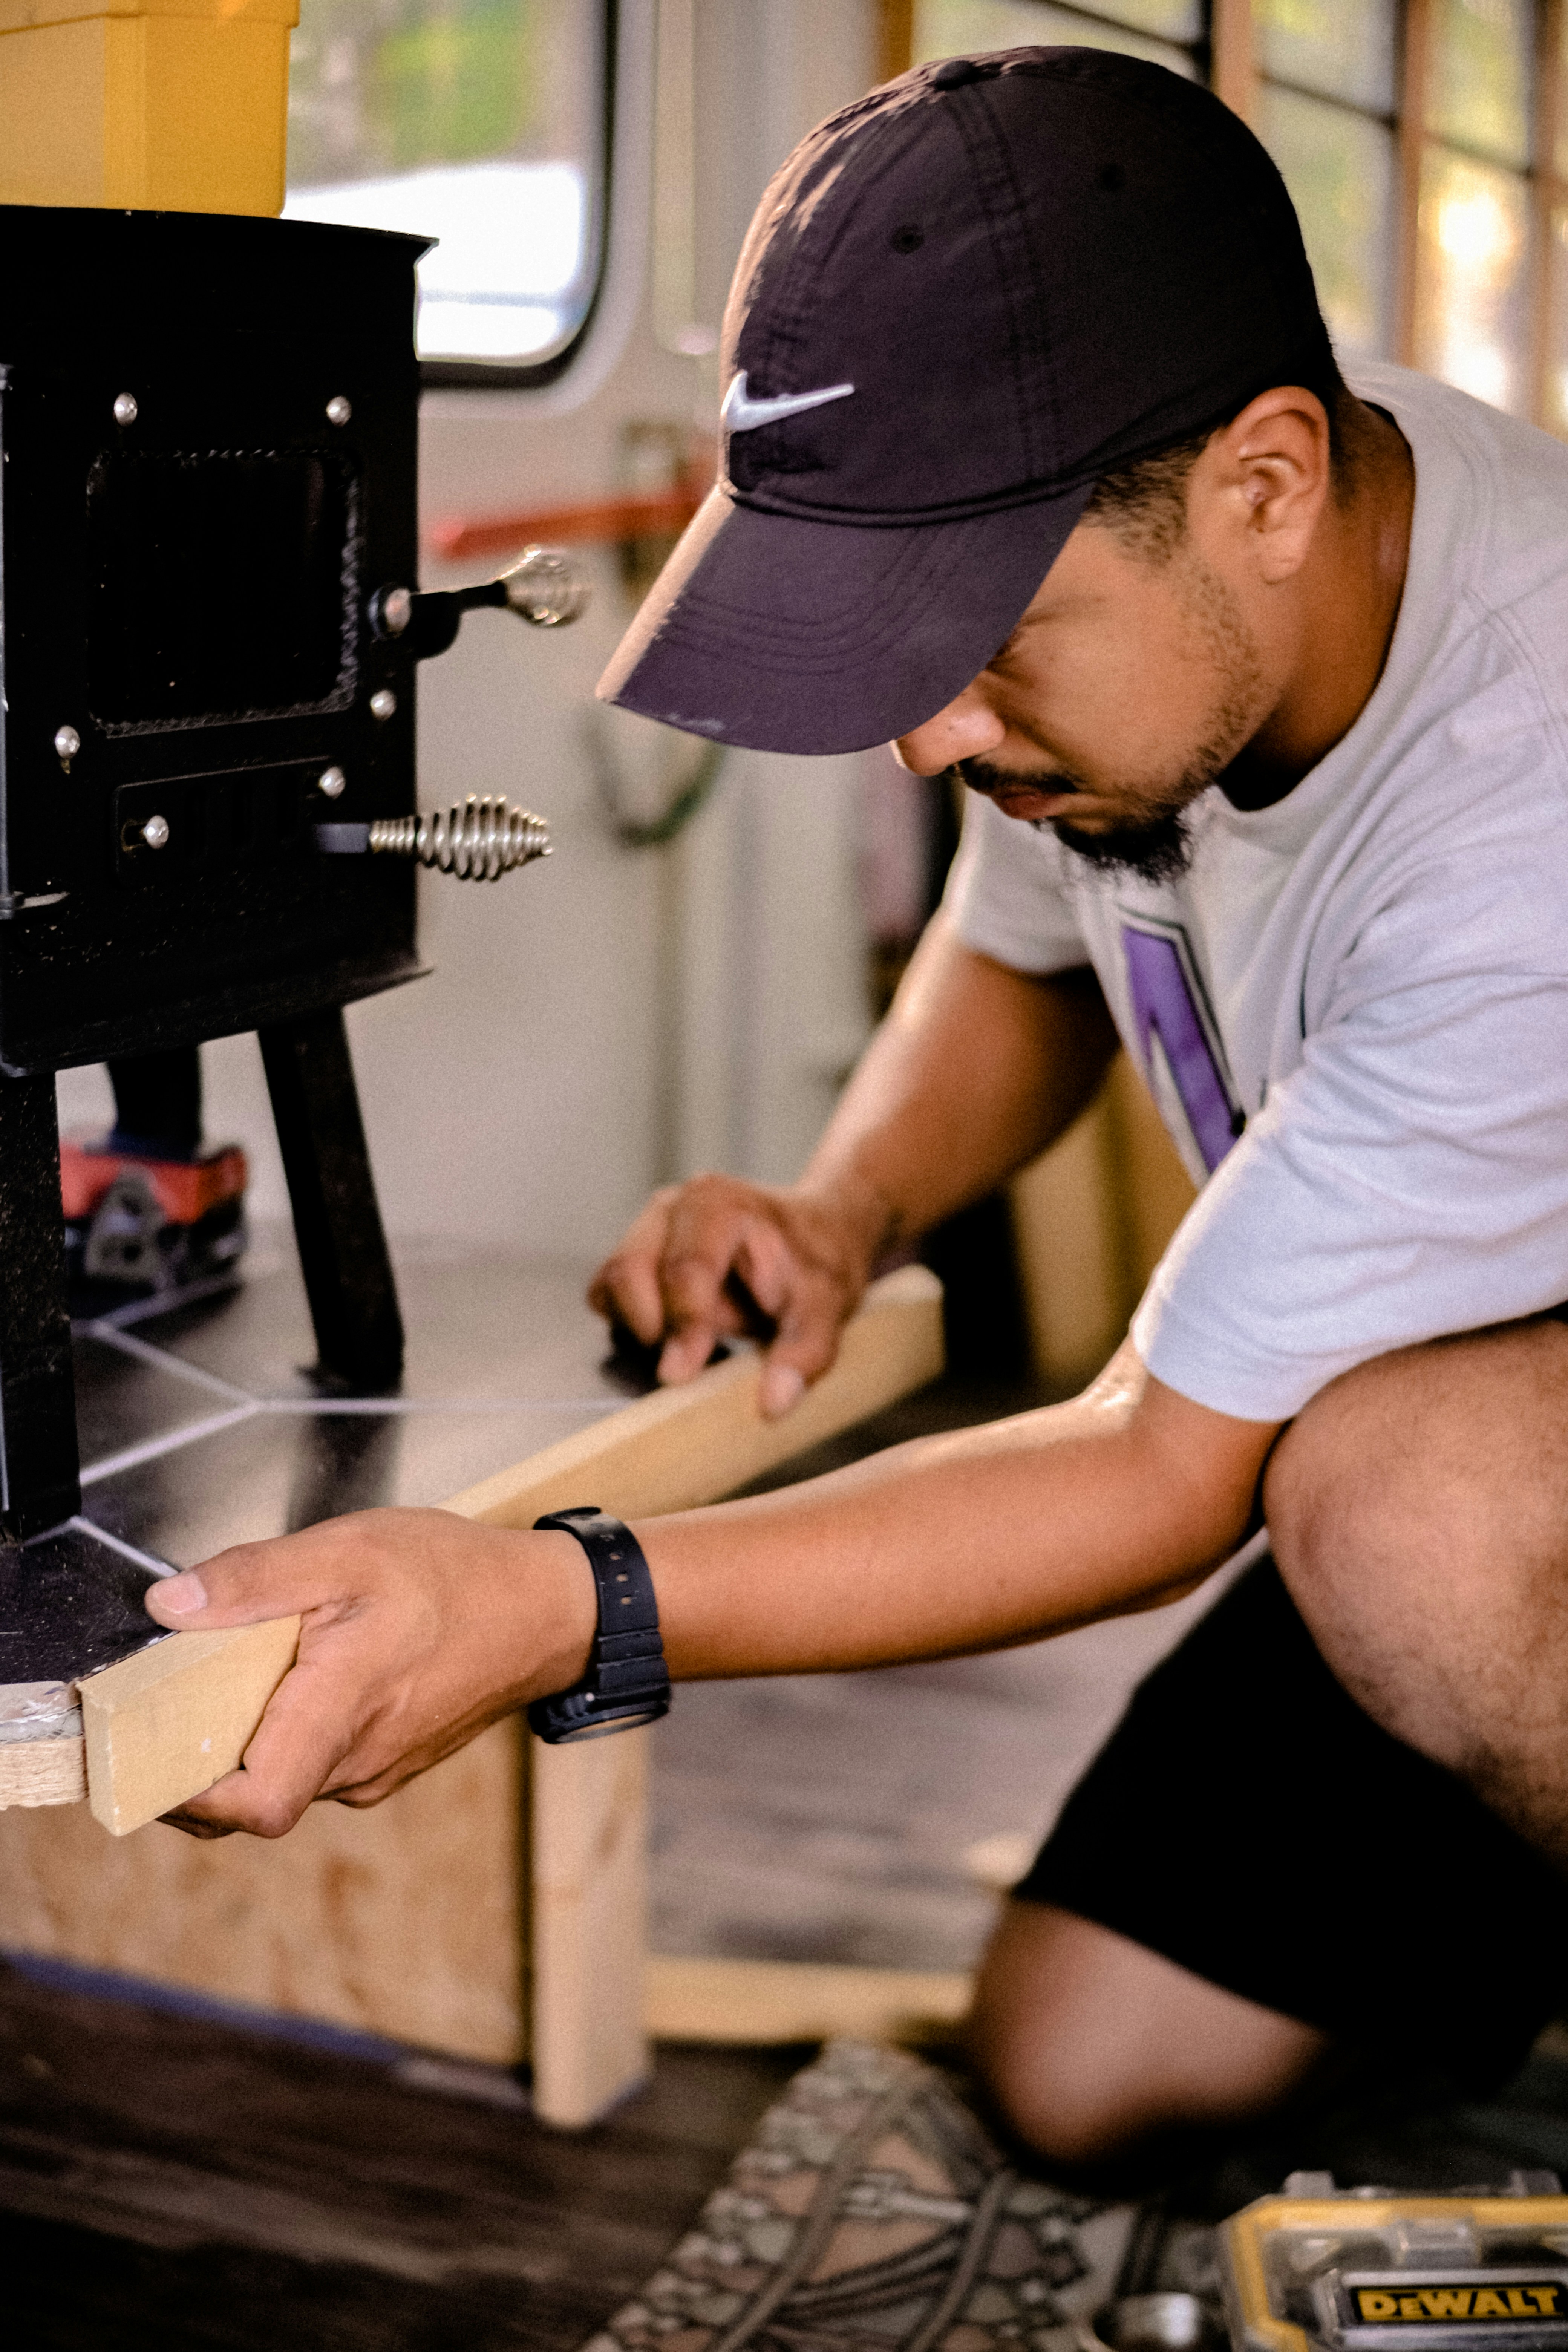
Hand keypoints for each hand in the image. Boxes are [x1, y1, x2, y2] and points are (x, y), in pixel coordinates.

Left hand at [142, 1508, 592, 1838]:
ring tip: (239, 1672)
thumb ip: (254, 1577)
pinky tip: (297, 1675)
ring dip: (248, 1739)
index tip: (143, 1756)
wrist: (546, 1611)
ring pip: (283, 1778)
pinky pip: (316, 1764)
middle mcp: (357, 1762)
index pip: (254, 1804)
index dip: (188, 1796)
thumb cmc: (457, 1577)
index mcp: (343, 1712)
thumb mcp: (347, 1550)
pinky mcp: (386, 1763)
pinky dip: (288, 1732)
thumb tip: (167, 1605)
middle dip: (200, 1757)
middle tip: (170, 1697)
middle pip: (252, 1795)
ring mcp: (375, 1770)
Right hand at [588, 1172, 888, 1416]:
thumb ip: (804, 1353)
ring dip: (643, 1327)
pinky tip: (679, 1334)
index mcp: (719, 1205)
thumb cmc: (816, 1266)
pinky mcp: (634, 1253)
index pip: (685, 1269)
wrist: (814, 1235)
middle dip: (653, 1327)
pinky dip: (632, 1325)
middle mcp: (673, 1207)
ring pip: (611, 1285)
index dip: (682, 1326)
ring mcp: (648, 1227)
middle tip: (689, 1366)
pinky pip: (607, 1296)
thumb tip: (773, 1403)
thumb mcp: (828, 1307)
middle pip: (629, 1271)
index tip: (680, 1376)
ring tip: (697, 1342)